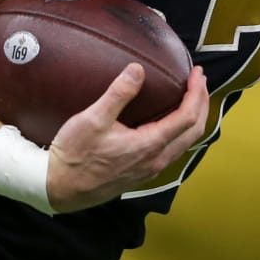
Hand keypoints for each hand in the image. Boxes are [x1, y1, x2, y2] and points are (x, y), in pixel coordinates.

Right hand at [47, 62, 208, 210]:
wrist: (58, 189)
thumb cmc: (73, 156)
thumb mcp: (92, 120)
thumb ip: (118, 94)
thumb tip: (138, 70)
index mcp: (149, 146)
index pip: (188, 117)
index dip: (196, 92)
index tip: (196, 72)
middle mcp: (156, 160)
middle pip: (195, 131)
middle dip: (202, 102)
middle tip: (199, 80)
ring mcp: (150, 169)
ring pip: (185, 142)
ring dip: (194, 117)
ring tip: (191, 96)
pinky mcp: (142, 173)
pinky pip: (173, 150)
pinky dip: (181, 130)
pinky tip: (170, 119)